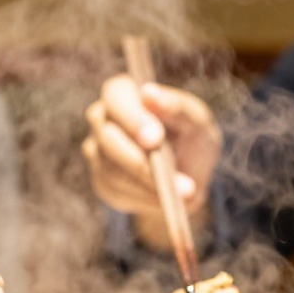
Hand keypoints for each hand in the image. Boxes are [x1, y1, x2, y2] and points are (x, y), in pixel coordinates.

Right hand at [82, 76, 221, 217]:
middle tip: (171, 178)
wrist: (190, 176)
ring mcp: (97, 151)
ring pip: (111, 170)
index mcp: (122, 94)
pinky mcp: (102, 181)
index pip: (115, 98)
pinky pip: (115, 192)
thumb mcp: (196, 121)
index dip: (132, 119)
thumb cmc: (192, 138)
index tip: (156, 138)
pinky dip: (143, 198)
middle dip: (139, 160)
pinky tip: (166, 199)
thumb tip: (148, 93)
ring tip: (183, 191)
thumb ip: (176, 107)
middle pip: (107, 138)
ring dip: (148, 184)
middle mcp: (102, 120)